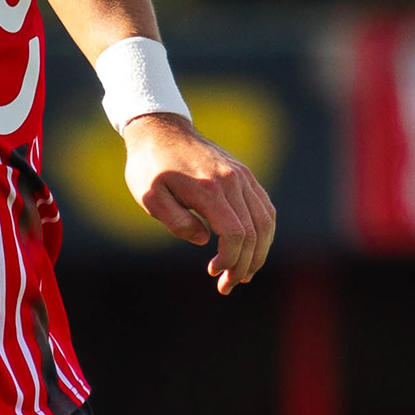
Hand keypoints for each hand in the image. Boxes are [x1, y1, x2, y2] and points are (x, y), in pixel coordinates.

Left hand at [124, 113, 274, 293]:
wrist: (161, 128)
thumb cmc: (151, 165)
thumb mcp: (149, 196)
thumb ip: (176, 221)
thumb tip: (204, 240)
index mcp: (209, 189)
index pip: (235, 234)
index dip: (229, 260)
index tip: (213, 273)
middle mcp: (233, 181)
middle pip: (254, 232)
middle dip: (244, 265)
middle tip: (227, 286)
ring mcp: (242, 176)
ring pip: (266, 221)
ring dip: (259, 253)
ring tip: (244, 274)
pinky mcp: (245, 174)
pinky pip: (265, 207)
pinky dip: (264, 232)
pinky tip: (253, 249)